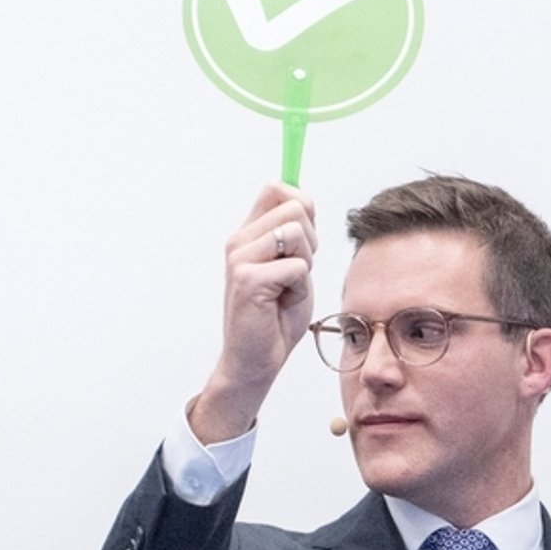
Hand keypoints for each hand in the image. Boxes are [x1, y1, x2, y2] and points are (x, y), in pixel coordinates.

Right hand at [188, 183, 317, 443]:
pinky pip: (297, 266)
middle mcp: (239, 241)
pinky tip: (282, 303)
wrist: (256, 360)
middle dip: (311, 241)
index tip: (303, 241)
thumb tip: (303, 198)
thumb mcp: (293, 265)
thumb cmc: (276, 317)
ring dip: (305, 265)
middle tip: (296, 273)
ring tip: (288, 288)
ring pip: (298, 233)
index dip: (303, 207)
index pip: (278, 189)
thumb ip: (295, 232)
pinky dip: (300, 287)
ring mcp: (240, 258)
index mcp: (247, 234)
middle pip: (296, 207)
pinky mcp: (247, 279)